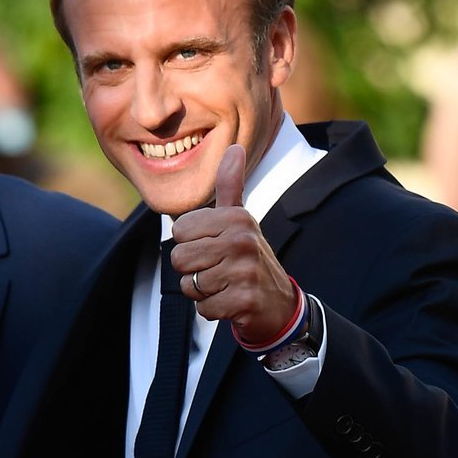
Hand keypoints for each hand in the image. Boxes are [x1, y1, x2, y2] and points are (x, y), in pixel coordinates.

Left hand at [171, 144, 296, 341]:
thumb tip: (234, 147)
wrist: (278, 303)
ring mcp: (245, 271)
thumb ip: (230, 186)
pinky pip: (202, 308)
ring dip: (202, 290)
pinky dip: (212, 310)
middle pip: (179, 258)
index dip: (190, 243)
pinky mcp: (244, 300)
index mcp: (236, 217)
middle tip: (218, 269)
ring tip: (224, 284)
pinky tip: (230, 301)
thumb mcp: (240, 219)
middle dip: (192, 270)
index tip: (214, 246)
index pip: (179, 231)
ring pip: (189, 284)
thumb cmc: (248, 256)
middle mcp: (242, 240)